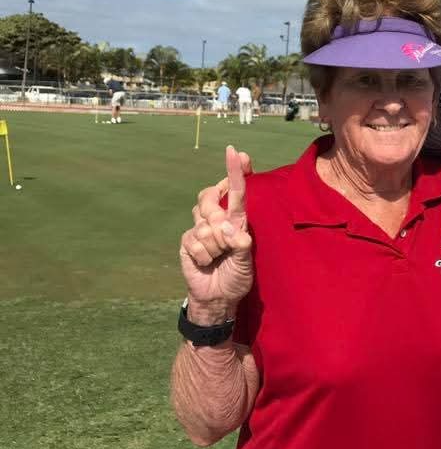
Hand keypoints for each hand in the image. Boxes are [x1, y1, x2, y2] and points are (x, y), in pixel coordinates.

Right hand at [179, 146, 254, 319]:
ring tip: (219, 257)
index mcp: (237, 218)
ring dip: (214, 246)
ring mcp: (200, 227)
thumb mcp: (246, 261)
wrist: (218, 296)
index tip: (236, 152)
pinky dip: (203, 255)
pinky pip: (194, 241)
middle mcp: (218, 218)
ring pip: (205, 224)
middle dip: (219, 218)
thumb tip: (228, 227)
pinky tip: (206, 262)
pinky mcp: (187, 240)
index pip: (236, 191)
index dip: (235, 171)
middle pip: (211, 198)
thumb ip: (241, 244)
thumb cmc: (237, 275)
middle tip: (227, 243)